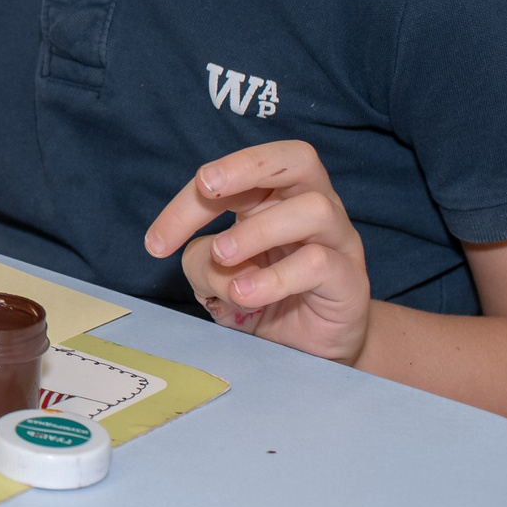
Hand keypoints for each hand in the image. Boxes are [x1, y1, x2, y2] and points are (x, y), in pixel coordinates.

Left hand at [143, 141, 372, 364]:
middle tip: (205, 188)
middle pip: (296, 158)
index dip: (191, 198)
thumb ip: (202, 261)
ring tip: (223, 257)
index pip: (236, 174)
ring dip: (257, 230)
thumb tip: (210, 255)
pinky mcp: (350, 280)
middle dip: (246, 166)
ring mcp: (338, 240)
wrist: (308, 349)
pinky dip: (274, 277)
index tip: (155, 243)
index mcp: (275, 196)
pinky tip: (246, 294)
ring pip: (312, 208)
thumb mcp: (215, 278)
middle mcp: (311, 206)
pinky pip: (319, 263)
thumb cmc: (262, 298)